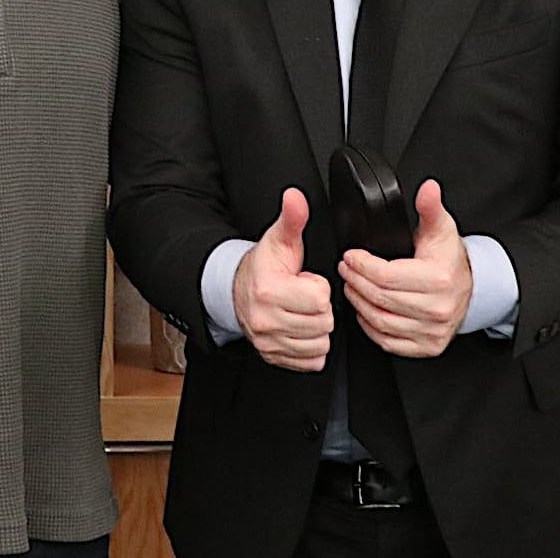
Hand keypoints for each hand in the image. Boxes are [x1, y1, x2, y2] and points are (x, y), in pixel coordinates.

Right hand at [232, 188, 333, 370]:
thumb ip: (292, 218)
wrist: (236, 290)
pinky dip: (312, 347)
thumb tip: (295, 196)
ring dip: (317, 328)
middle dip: (320, 308)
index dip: (318, 287)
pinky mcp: (273, 358)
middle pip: (323, 324)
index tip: (304, 280)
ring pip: (320, 344)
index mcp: (269, 291)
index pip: (319, 299)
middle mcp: (265, 321)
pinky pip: (312, 361)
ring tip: (301, 311)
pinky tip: (301, 328)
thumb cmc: (264, 266)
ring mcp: (268, 342)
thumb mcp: (279, 238)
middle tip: (303, 296)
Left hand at [338, 179, 471, 357]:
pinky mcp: (427, 346)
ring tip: (351, 286)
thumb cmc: (450, 258)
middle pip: (380, 298)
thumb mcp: (441, 228)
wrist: (472, 289)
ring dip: (359, 303)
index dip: (362, 265)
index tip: (350, 256)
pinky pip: (388, 341)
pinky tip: (365, 310)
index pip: (386, 276)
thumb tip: (428, 188)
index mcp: (439, 279)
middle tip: (345, 269)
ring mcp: (432, 331)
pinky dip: (370, 326)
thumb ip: (430, 207)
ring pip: (381, 320)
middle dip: (356, 281)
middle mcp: (437, 309)